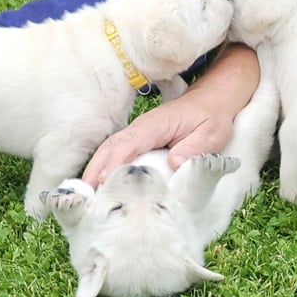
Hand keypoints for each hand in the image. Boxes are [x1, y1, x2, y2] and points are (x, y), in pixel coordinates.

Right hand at [81, 43, 259, 187]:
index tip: (103, 181)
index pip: (129, 144)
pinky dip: (104, 167)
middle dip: (95, 169)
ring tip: (85, 195)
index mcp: (155, 125)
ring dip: (95, 170)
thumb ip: (194, 148)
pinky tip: (98, 185)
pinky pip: (116, 153)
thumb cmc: (211, 117)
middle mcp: (141, 128)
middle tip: (84, 195)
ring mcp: (138, 134)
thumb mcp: (211, 134)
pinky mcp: (139, 141)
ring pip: (109, 150)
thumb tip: (174, 164)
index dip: (114, 162)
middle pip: (110, 147)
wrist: (212, 101)